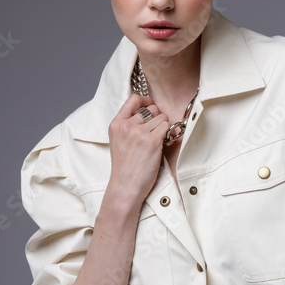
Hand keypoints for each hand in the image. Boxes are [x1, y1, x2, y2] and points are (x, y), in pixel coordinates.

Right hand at [105, 92, 170, 207]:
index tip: (151, 107)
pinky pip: (167, 127)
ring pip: (162, 118)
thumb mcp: (118, 141)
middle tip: (156, 131)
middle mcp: (126, 125)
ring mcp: (139, 133)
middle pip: (151, 108)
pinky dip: (168, 134)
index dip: (146, 101)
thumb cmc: (125, 167)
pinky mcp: (152, 141)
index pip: (133, 99)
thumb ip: (128, 126)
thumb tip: (147, 113)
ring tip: (157, 141)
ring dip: (164, 128)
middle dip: (157, 118)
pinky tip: (162, 144)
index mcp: (116, 124)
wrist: (126, 186)